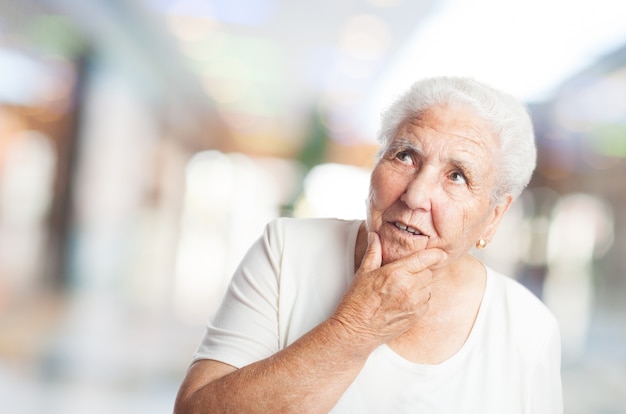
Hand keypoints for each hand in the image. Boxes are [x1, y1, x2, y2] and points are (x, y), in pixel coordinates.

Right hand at [331, 232, 445, 346]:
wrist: (356, 330)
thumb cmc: (357, 301)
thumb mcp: (364, 272)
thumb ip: (373, 251)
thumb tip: (374, 236)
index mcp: (396, 273)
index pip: (426, 259)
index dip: (436, 254)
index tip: (440, 253)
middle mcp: (408, 288)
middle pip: (428, 272)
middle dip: (420, 271)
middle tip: (405, 274)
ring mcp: (414, 304)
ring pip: (429, 287)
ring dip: (421, 286)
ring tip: (403, 288)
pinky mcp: (416, 317)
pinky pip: (426, 302)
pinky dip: (420, 299)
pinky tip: (404, 300)